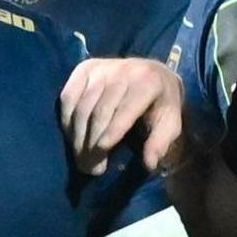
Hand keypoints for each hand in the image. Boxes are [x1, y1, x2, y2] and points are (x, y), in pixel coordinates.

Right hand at [59, 58, 185, 176]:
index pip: (125, 110)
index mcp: (148, 82)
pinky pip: (68, 96)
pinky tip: (71, 137)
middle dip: (92, 143)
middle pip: (100, 111)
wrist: (152, 73)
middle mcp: (123, 70)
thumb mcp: (170, 123)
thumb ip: (160, 142)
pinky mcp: (85, 68)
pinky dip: (66, 119)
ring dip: (78, 137)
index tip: (101, 153)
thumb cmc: (160, 104)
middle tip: (90, 168)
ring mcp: (101, 68)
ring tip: (81, 158)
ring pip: (81, 106)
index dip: (111, 133)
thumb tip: (149, 163)